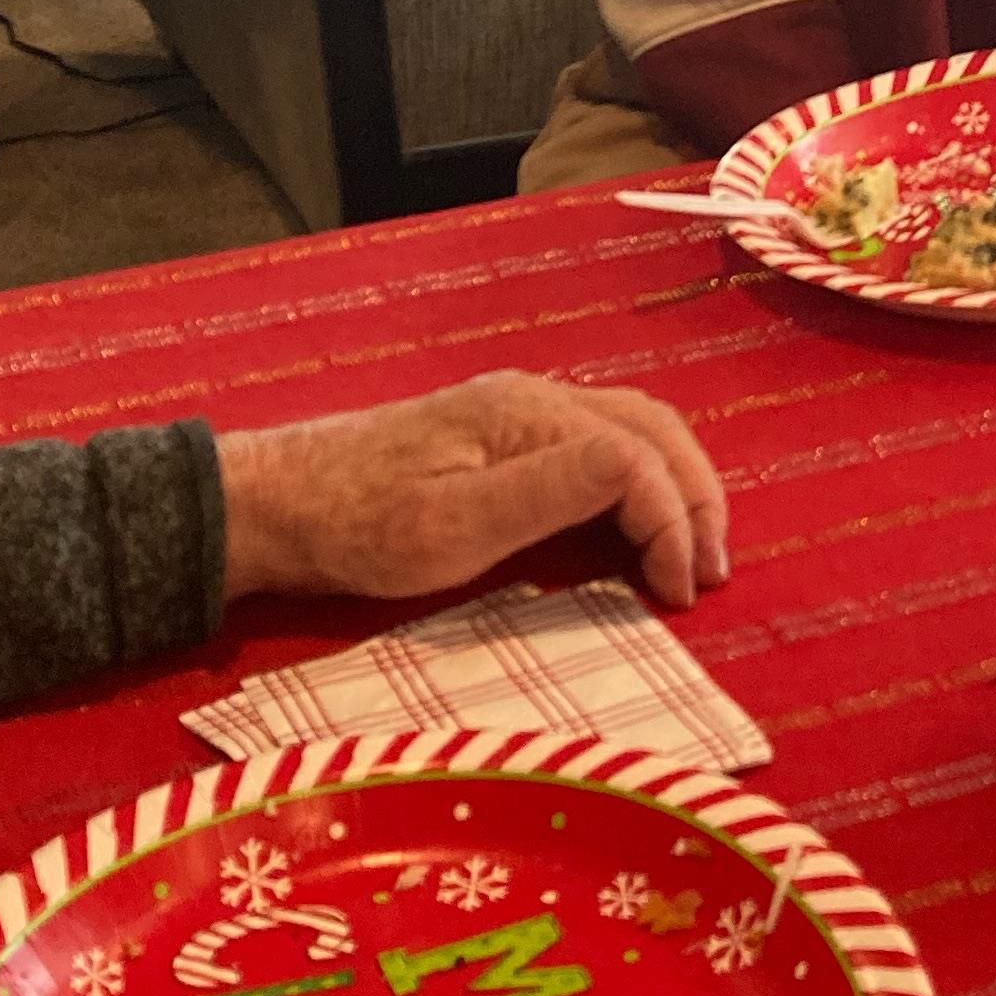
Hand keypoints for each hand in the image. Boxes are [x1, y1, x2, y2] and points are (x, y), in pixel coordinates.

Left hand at [217, 373, 727, 609]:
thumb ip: (549, 493)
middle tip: (715, 573)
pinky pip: (605, 441)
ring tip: (696, 551)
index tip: (682, 596)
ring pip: (636, 429)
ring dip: (678, 485)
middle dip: (699, 499)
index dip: (674, 525)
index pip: (640, 459)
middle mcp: (537, 399)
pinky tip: (643, 524)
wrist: (280, 503)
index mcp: (529, 415)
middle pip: (655, 430)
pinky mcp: (506, 434)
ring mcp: (522, 412)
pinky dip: (646, 480)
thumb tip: (640, 468)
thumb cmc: (358, 527)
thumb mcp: (450, 527)